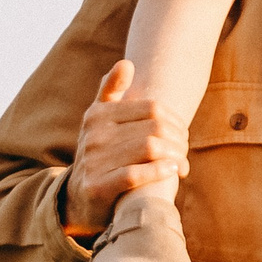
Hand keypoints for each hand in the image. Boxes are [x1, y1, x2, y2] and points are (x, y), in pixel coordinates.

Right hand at [62, 61, 189, 236]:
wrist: (78, 198)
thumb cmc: (100, 154)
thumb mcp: (99, 120)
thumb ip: (111, 91)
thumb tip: (127, 63)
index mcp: (98, 114)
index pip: (152, 108)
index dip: (175, 120)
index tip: (182, 134)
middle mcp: (94, 134)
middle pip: (156, 128)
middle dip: (179, 141)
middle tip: (184, 152)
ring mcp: (93, 161)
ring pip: (150, 148)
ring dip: (176, 156)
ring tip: (181, 165)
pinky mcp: (97, 187)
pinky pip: (135, 174)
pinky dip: (160, 171)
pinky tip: (173, 171)